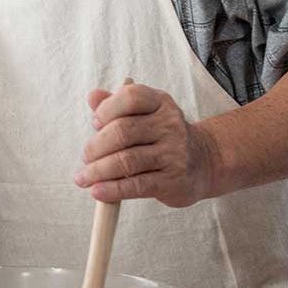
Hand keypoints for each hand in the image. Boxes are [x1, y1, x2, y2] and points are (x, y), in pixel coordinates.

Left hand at [73, 81, 219, 207]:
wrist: (203, 162)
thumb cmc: (162, 136)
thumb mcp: (144, 113)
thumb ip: (115, 104)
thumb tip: (92, 96)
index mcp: (160, 103)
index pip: (130, 97)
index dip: (106, 110)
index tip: (95, 123)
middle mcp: (170, 125)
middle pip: (122, 132)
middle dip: (96, 147)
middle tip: (86, 157)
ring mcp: (173, 153)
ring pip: (126, 161)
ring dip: (98, 171)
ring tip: (84, 178)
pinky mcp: (173, 180)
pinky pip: (137, 185)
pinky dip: (112, 189)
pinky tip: (98, 191)